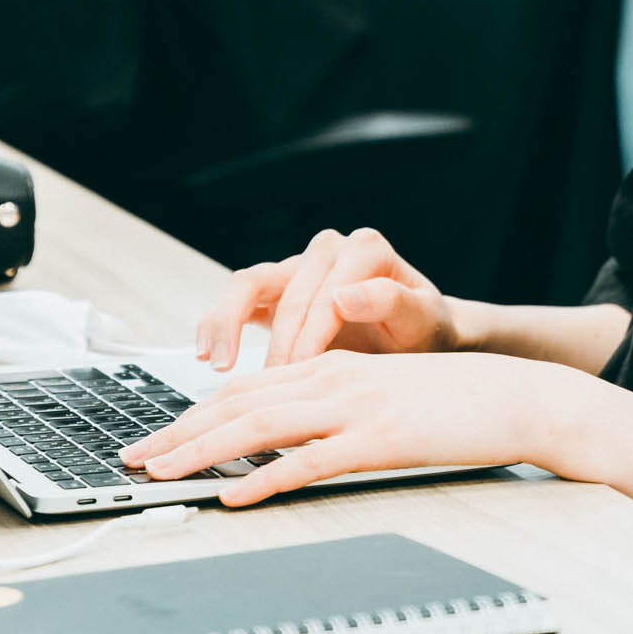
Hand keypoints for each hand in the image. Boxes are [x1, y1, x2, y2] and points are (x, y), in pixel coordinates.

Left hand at [119, 350, 602, 505]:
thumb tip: (287, 443)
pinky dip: (267, 477)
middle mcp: (334, 378)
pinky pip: (312, 460)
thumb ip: (335, 410)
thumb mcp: (383, 396)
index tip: (154, 441)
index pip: (245, 389)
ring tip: (161, 476)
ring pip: (261, 425)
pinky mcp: (381, 438)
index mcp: (332, 367)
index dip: (192, 415)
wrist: (519, 396)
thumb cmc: (457, 402)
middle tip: (134, 462)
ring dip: (203, 452)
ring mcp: (356, 406)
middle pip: (238, 403)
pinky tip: (235, 494)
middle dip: (179, 433)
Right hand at [196, 227, 459, 370]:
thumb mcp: (422, 320)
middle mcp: (327, 251)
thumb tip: (344, 295)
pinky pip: (237, 301)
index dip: (311, 333)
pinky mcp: (276, 293)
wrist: (419, 340)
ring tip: (218, 363)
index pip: (325, 289)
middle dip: (276, 341)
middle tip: (272, 384)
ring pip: (248, 283)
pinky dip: (217, 324)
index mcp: (365, 249)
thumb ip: (392, 303)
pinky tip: (209, 356)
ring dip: (227, 323)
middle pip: (284, 287)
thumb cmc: (423, 331)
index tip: (304, 372)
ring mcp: (298, 270)